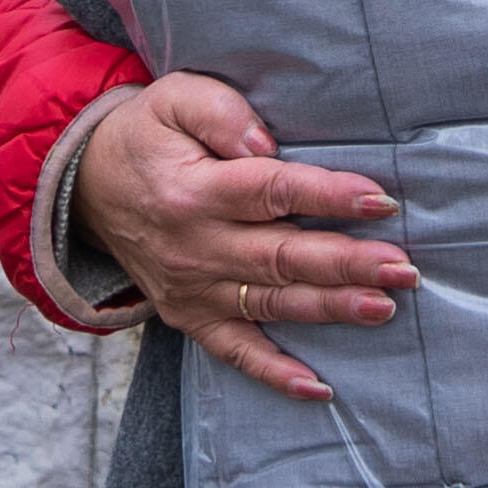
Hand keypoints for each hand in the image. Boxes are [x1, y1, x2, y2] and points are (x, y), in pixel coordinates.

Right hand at [69, 72, 412, 402]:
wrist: (86, 189)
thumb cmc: (146, 137)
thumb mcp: (173, 100)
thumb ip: (221, 114)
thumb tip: (265, 145)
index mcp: (194, 191)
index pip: (271, 193)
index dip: (327, 197)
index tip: (380, 201)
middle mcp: (195, 247)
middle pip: (282, 257)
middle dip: (347, 264)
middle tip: (402, 268)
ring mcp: (193, 290)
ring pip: (272, 303)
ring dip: (330, 308)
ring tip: (384, 307)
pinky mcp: (190, 317)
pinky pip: (234, 352)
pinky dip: (274, 373)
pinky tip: (318, 388)